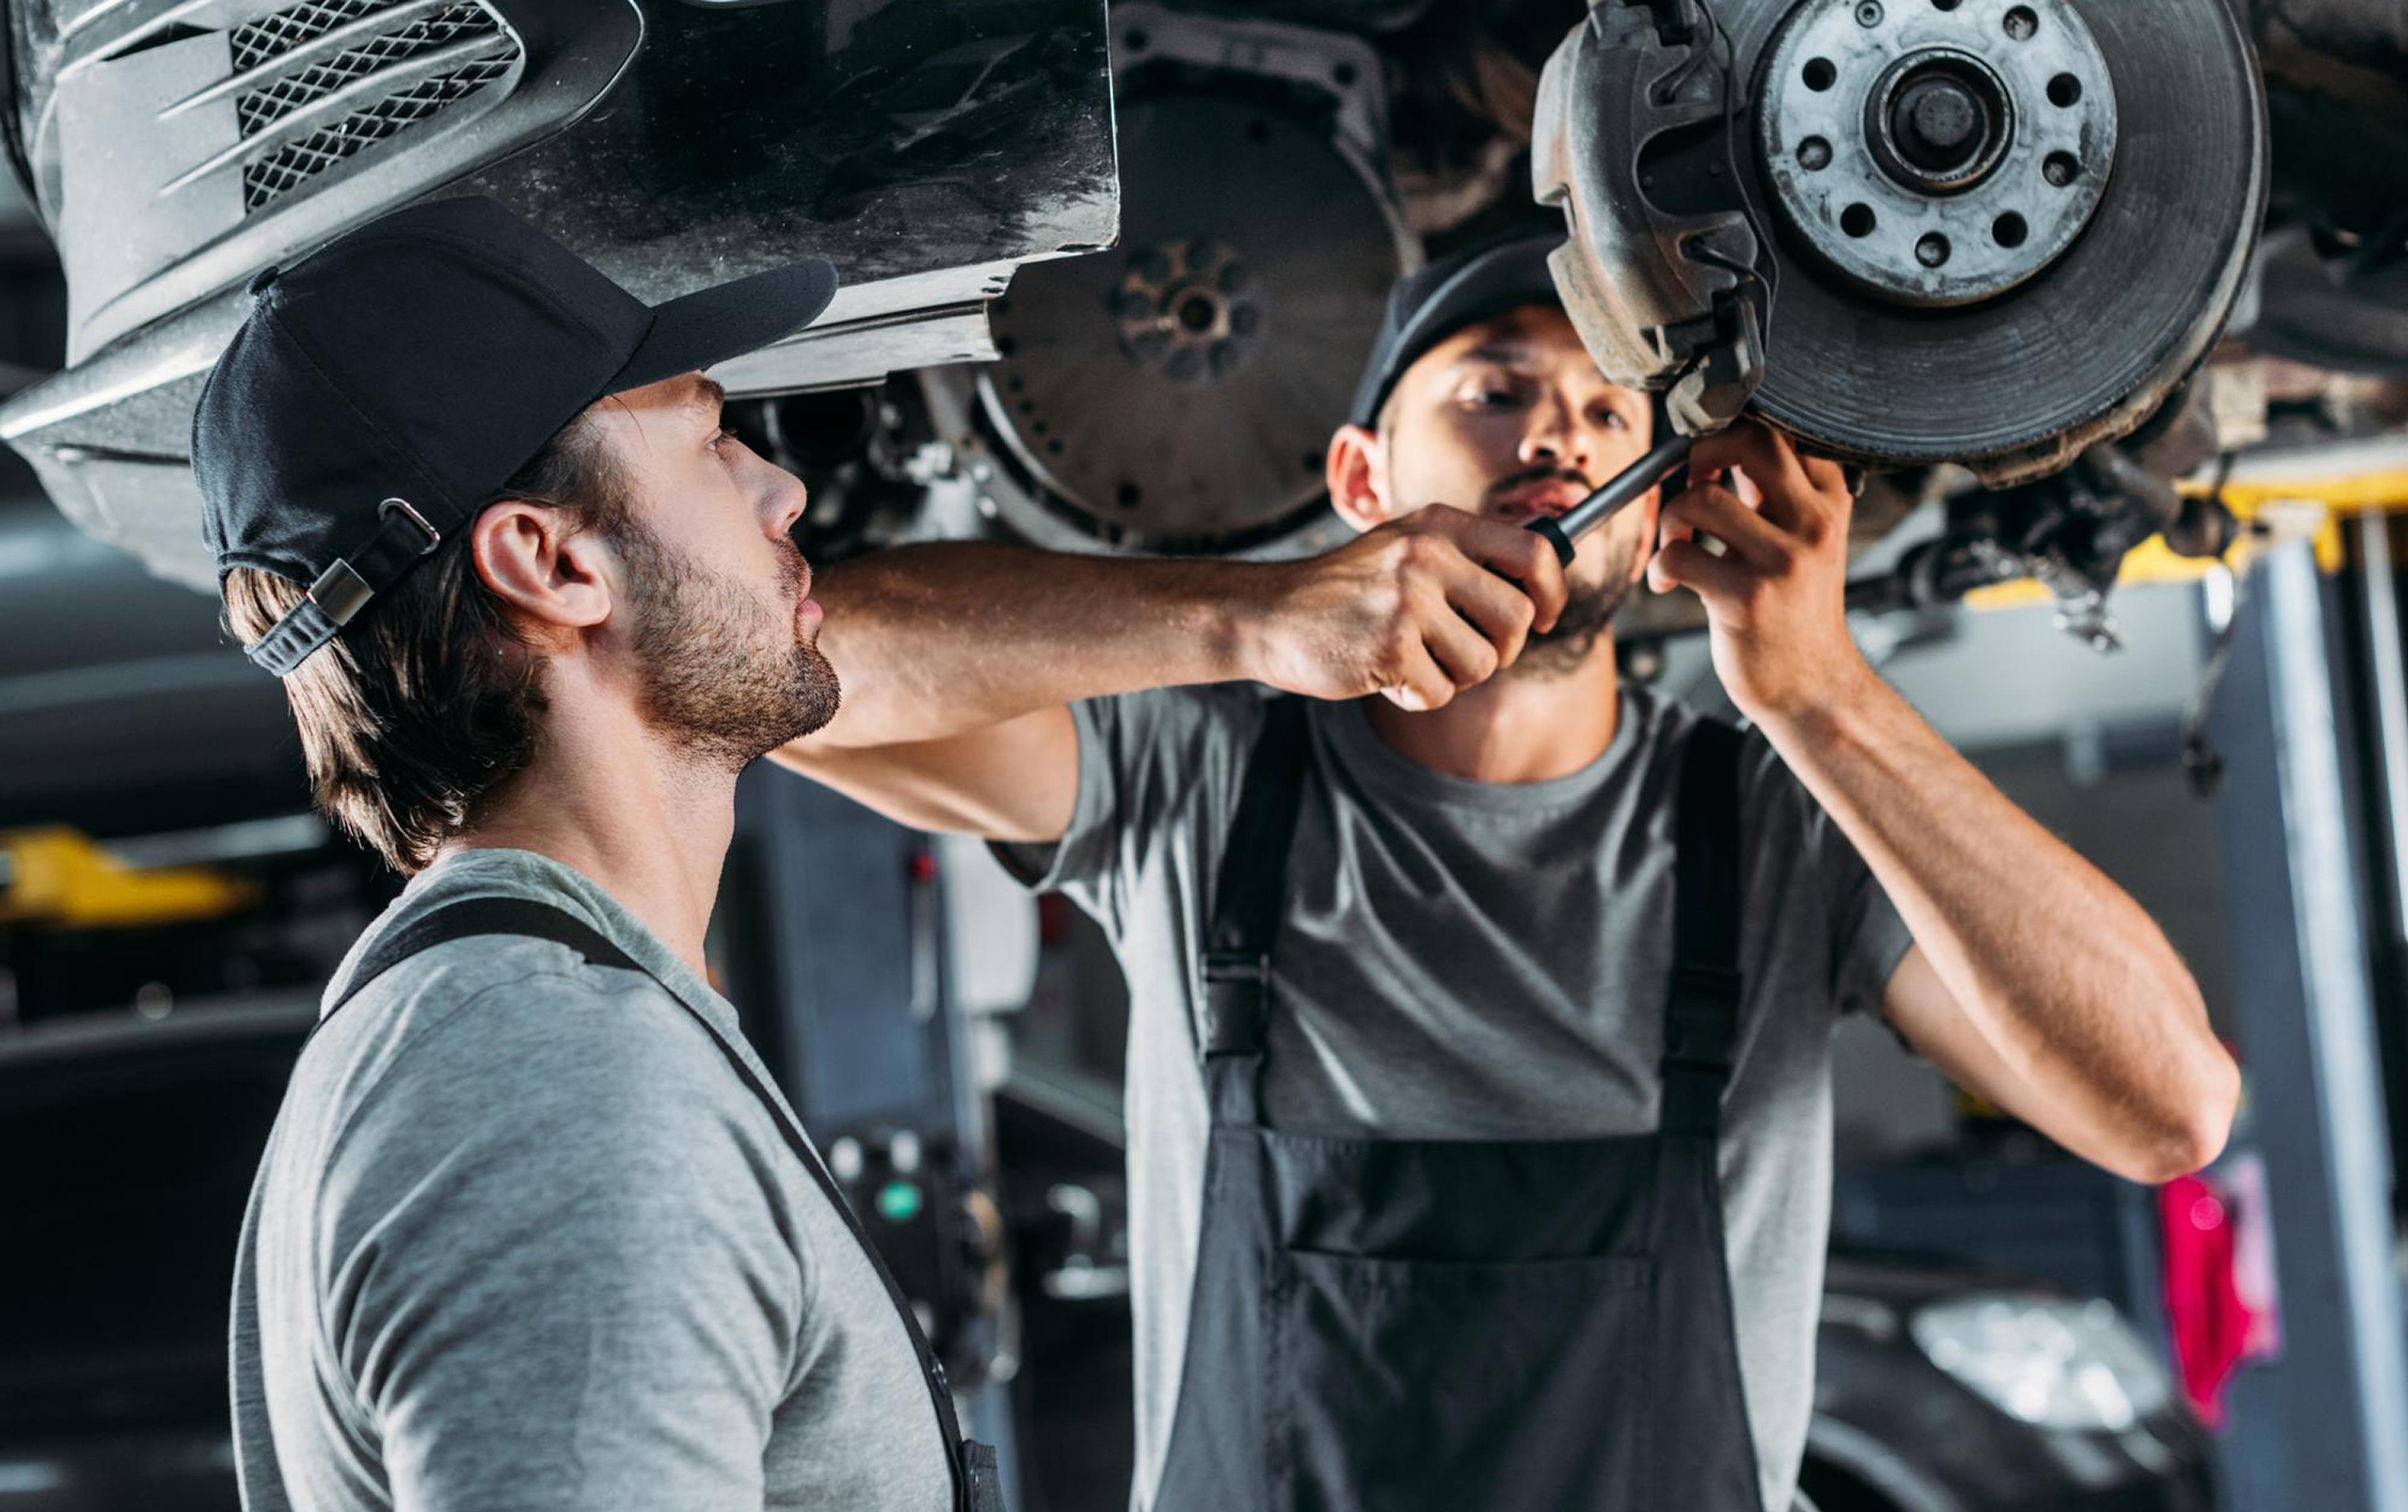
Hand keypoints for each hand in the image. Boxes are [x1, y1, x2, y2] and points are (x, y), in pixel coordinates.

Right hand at [1243, 506, 1569, 710]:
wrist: (1270, 613)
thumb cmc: (1345, 590)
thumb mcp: (1404, 545)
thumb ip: (1466, 553)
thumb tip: (1547, 568)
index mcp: (1438, 525)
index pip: (1533, 550)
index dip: (1553, 590)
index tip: (1546, 616)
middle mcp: (1427, 555)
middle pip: (1517, 618)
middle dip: (1500, 649)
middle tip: (1462, 652)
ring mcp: (1408, 600)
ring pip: (1483, 663)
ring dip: (1454, 676)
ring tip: (1413, 659)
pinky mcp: (1390, 647)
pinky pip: (1440, 693)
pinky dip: (1416, 696)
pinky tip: (1385, 674)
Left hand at [1647, 420, 1873, 724]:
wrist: (1814, 687)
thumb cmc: (1797, 613)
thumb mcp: (1805, 541)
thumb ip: (1775, 493)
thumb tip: (1724, 441)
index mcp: (1828, 502)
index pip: (1784, 430)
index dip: (1734, 431)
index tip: (1711, 460)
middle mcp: (1812, 525)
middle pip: (1750, 441)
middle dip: (1701, 452)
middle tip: (1691, 484)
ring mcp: (1782, 561)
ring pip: (1701, 499)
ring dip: (1670, 518)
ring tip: (1676, 543)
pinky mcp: (1747, 598)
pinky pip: (1678, 555)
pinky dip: (1659, 565)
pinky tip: (1668, 581)